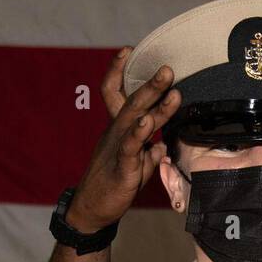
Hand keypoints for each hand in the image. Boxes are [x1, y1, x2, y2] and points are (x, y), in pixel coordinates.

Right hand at [65, 48, 181, 232]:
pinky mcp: (122, 168)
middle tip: (167, 67)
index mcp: (118, 130)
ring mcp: (117, 149)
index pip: (115, 94)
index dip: (118, 72)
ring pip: (135, 119)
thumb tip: (163, 146)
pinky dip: (139, 133)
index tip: (127, 49)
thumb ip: (149, 153)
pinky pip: (130, 147)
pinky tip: (148, 122)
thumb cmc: (112, 185)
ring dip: (153, 101)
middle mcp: (116, 133)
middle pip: (132, 101)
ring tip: (170, 86)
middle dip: (150, 83)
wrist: (92, 211)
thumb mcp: (135, 166)